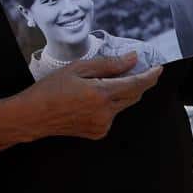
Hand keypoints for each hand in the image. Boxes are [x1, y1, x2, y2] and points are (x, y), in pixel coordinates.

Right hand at [0, 54, 163, 143]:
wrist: (33, 116)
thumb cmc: (50, 89)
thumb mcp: (78, 68)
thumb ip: (109, 65)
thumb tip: (132, 59)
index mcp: (101, 94)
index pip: (136, 84)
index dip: (150, 75)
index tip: (159, 68)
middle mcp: (105, 112)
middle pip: (134, 95)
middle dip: (138, 82)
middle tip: (136, 69)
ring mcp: (103, 125)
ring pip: (123, 105)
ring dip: (121, 93)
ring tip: (100, 84)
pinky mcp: (98, 133)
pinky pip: (112, 115)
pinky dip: (109, 105)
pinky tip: (91, 100)